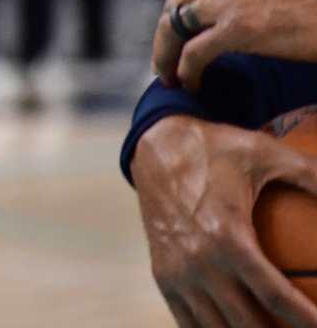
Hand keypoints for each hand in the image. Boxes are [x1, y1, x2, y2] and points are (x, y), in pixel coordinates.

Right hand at [133, 116, 316, 326]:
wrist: (155, 146)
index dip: (307, 319)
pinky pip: (188, 322)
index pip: (276, 295)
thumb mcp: (266, 152)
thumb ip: (312, 174)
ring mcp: (178, 272)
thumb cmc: (217, 148)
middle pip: (247, 324)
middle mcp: (199, 261)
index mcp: (227, 236)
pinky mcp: (163, 275)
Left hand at [155, 0, 316, 89]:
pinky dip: (186, 68)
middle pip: (177, 2)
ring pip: (175, 24)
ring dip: (167, 52)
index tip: (181, 31)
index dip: (181, 10)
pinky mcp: (238, 28)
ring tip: (170, 74)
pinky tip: (191, 82)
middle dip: (167, 32)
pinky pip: (194, 51)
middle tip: (166, 57)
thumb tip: (230, 0)